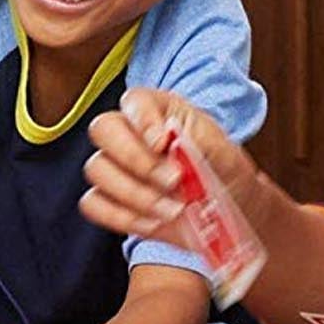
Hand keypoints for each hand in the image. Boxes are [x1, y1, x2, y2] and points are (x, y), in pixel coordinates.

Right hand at [81, 88, 260, 247]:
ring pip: (97, 169)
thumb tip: (169, 141)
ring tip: (173, 209)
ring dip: (136, 194)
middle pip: (103, 129)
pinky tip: (153, 222)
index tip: (163, 143)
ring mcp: (115, 166)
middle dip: (136, 159)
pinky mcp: (110, 200)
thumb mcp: (223, 152)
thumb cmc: (223, 172)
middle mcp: (130, 133)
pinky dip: (122, 217)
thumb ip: (198, 142)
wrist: (229, 211)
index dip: (142, 120)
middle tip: (172, 181)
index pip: (134, 100)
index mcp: (159, 110)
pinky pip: (94, 204)